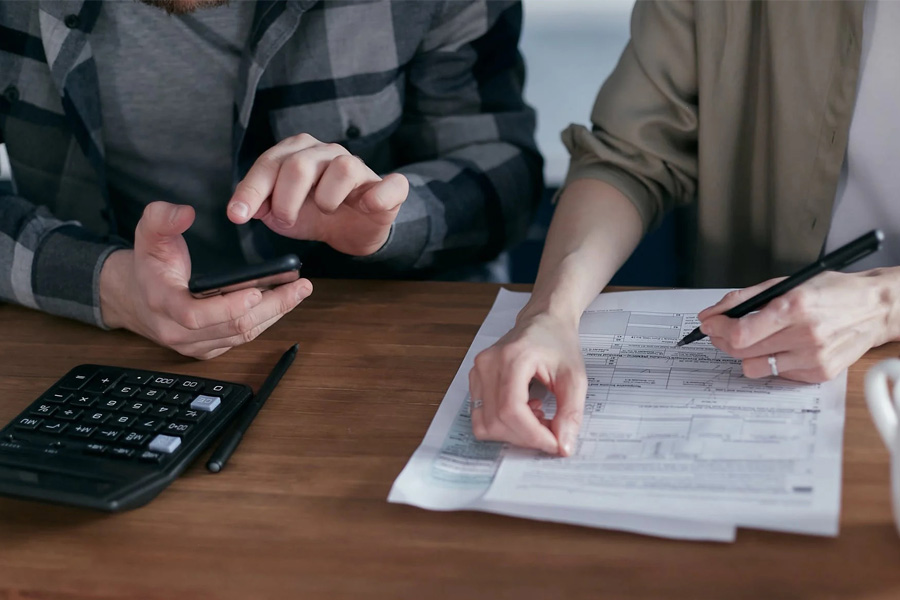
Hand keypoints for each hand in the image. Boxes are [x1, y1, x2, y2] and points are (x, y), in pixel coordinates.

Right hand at [100, 201, 312, 359]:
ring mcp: (195, 345)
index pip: (195, 316)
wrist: (135, 297)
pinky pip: (241, 340)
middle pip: (232, 328)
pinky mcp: (208, 349)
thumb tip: (185, 213)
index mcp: (163, 304)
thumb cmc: (148, 264)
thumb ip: (161, 218)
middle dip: (271, 307)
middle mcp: (178, 331)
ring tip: (299, 291)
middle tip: (299, 287)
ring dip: (275, 314)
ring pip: (242, 336)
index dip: (227, 307)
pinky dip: (265, 320)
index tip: (257, 291)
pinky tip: (283, 302)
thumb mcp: (147, 233)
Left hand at [226, 133, 408, 255]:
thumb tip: (244, 208)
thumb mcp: (281, 212)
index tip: (238, 215)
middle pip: (300, 165)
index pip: (270, 163)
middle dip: (286, 200)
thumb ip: (261, 205)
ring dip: (326, 199)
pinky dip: (378, 196)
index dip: (251, 190)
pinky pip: (390, 185)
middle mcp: (328, 153)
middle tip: (286, 220)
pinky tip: (366, 206)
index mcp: (298, 152)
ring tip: (325, 211)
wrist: (352, 230)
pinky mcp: (388, 188)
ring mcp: (360, 167)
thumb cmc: (315, 214)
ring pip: (343, 168)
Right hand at [468, 312, 586, 455]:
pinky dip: (503, 424)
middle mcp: (488, 364)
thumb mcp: (575, 377)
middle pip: (496, 421)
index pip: (512, 410)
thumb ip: (570, 413)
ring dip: (513, 433)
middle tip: (550, 432)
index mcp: (513, 357)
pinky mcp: (475, 379)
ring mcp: (477, 371)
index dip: (533, 435)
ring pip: (484, 424)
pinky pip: (481, 416)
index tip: (555, 444)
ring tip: (537, 418)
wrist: (543, 321)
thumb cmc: (558, 342)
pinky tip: (524, 411)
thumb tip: (563, 446)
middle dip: (526, 437)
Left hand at [698, 270, 899, 382]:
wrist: (874, 308)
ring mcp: (813, 358)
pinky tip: (782, 346)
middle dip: (722, 340)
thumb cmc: (830, 292)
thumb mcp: (786, 283)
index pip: (740, 333)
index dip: (717, 329)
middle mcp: (805, 335)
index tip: (709, 324)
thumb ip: (744, 298)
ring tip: (753, 340)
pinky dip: (771, 361)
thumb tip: (711, 313)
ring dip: (745, 354)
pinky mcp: (819, 373)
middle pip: (742, 352)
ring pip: (755, 367)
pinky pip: (778, 374)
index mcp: (794, 307)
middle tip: (721, 331)